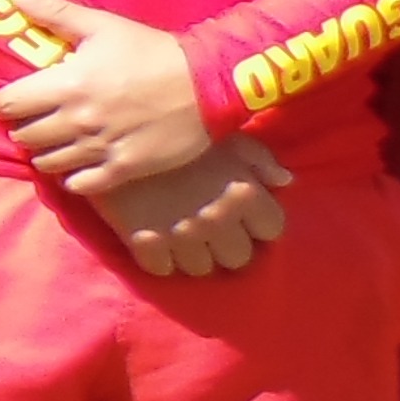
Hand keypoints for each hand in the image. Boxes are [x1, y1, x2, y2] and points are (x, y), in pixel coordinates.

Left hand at [0, 0, 214, 189]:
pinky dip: (73, 178)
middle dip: (23, 128)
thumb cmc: (152, 51)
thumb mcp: (103, 26)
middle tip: (37, 120)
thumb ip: (54, 13)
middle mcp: (78, 119)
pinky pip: (80, 185)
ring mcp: (100, 147)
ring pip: (47, 163)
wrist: (208, 82)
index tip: (12, 100)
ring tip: (57, 142)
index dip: (3, 103)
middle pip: (23, 136)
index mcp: (67, 83)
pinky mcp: (124, 168)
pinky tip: (79, 164)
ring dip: (46, 153)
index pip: (6, 104)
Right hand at [100, 136, 293, 277]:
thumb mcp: (227, 135)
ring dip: (195, 254)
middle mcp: (217, 218)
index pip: (272, 230)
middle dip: (229, 244)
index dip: (259, 223)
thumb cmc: (178, 132)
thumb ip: (260, 159)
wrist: (113, 131)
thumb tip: (286, 182)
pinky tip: (158, 240)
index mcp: (243, 192)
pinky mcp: (144, 241)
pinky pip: (163, 269)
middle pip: (238, 257)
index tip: (244, 216)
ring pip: (202, 268)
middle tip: (214, 230)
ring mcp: (180, 234)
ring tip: (185, 237)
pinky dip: (161, 258)